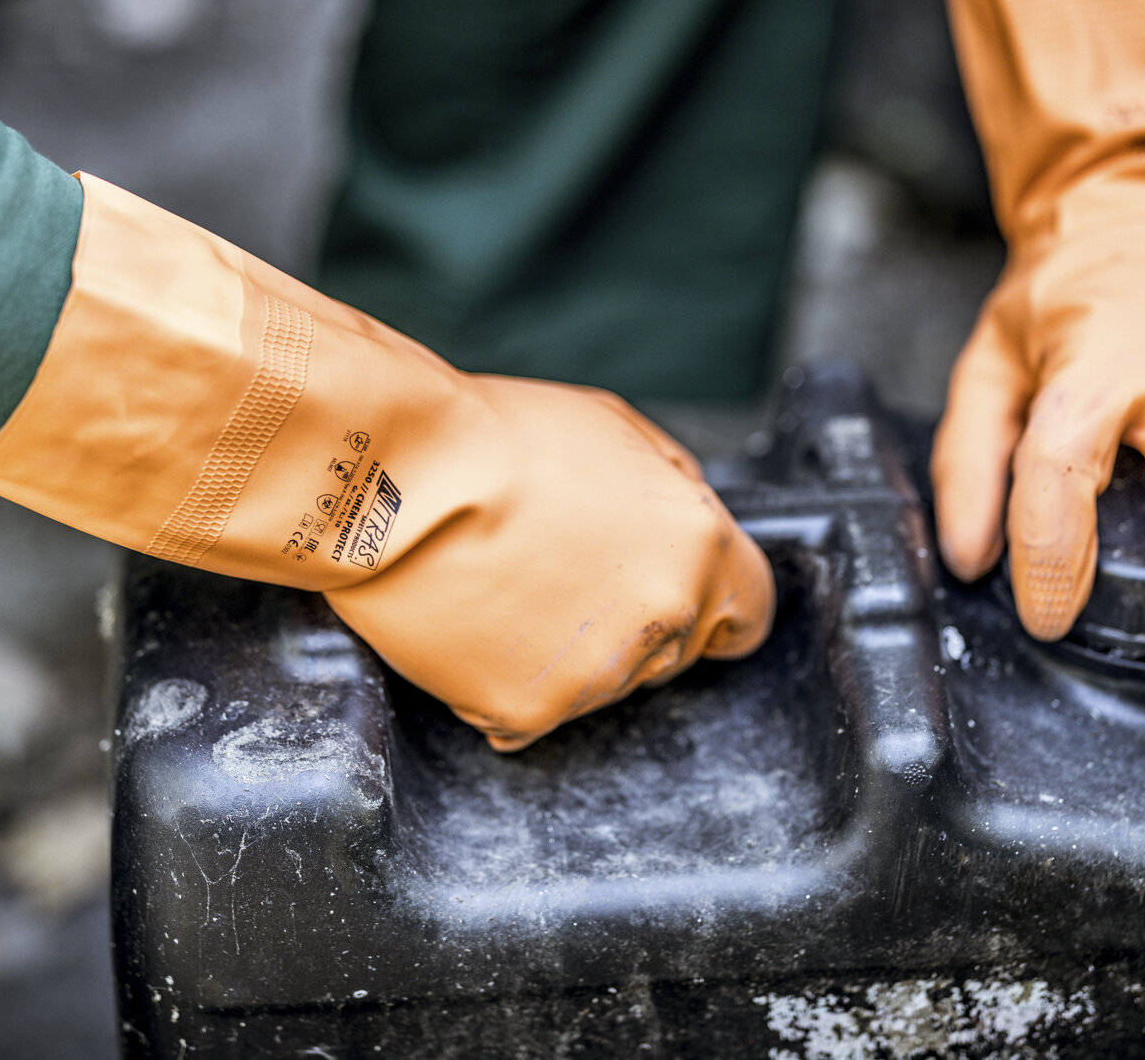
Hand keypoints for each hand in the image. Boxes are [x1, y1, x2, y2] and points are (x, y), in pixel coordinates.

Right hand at [0, 174, 770, 750]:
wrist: (395, 474)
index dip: (713, 608)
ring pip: (597, 684)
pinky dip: (498, 682)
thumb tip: (688, 526)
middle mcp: (661, 617)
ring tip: (500, 584)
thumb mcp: (618, 431)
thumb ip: (672, 492)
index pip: (749, 615)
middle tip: (555, 575)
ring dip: (561, 651)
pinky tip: (471, 625)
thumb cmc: (497, 437)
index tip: (679, 605)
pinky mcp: (528, 711)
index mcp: (697, 546)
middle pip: (669, 651)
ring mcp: (596, 675)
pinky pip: (524, 713)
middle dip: (627, 621)